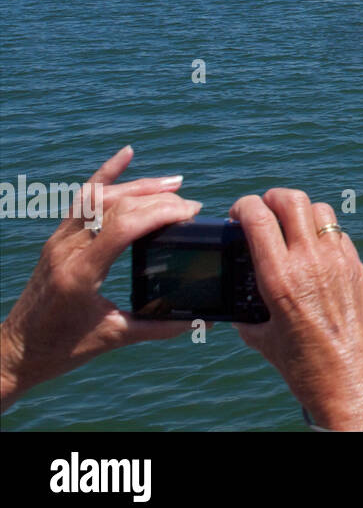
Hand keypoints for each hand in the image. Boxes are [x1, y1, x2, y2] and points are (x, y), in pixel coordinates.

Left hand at [0, 145, 201, 411]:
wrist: (15, 351)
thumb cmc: (61, 349)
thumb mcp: (113, 339)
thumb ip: (158, 327)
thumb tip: (199, 321)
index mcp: (80, 274)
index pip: (123, 227)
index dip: (160, 213)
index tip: (190, 212)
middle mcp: (67, 249)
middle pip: (116, 208)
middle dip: (158, 200)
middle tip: (191, 206)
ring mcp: (59, 240)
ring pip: (100, 197)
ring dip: (140, 185)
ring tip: (175, 183)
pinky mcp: (57, 238)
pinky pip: (83, 199)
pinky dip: (106, 174)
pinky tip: (126, 155)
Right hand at [229, 189, 362, 430]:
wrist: (355, 385)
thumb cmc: (306, 369)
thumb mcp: (263, 340)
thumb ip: (247, 313)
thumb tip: (237, 304)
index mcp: (280, 278)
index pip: (258, 216)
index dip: (242, 206)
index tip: (237, 215)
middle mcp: (311, 262)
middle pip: (292, 199)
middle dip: (271, 198)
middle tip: (263, 213)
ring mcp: (340, 262)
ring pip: (320, 210)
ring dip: (300, 212)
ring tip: (289, 230)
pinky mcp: (359, 269)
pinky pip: (339, 235)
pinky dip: (323, 235)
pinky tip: (314, 254)